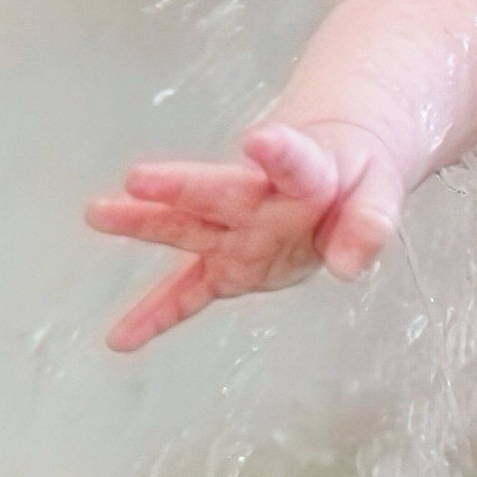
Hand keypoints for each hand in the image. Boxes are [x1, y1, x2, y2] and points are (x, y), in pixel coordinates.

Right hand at [87, 118, 403, 348]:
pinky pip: (190, 291)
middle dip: (181, 186)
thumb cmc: (354, 177)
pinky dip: (157, 314)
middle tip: (138, 178)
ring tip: (97, 212)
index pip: (293, 160)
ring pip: (186, 227)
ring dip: (144, 223)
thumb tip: (349, 268)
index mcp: (303, 172)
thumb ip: (370, 224)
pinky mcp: (228, 265)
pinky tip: (120, 337)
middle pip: (218, 190)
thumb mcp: (380, 192)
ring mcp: (235, 232)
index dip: (278, 151)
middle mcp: (257, 198)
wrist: (332, 170)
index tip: (259, 139)